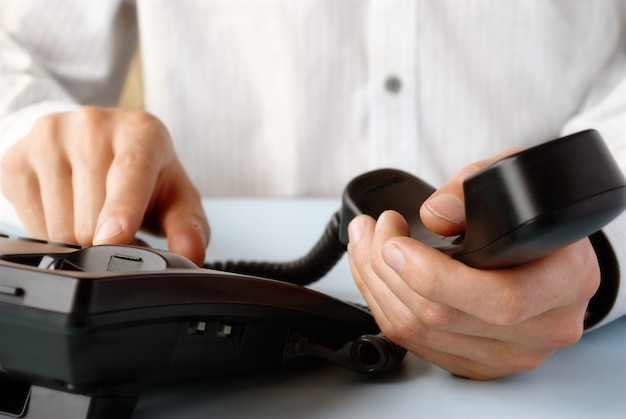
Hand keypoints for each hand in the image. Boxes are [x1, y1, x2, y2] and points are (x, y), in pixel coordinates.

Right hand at [1, 106, 209, 264]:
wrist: (99, 143)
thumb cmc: (145, 174)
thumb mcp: (177, 198)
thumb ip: (189, 228)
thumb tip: (191, 254)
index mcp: (141, 131)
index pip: (129, 173)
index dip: (121, 210)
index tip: (113, 238)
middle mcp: (93, 124)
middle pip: (92, 214)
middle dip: (108, 240)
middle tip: (121, 230)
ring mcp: (50, 137)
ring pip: (59, 224)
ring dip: (80, 239)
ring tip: (97, 219)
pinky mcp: (17, 157)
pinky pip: (29, 223)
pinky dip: (51, 232)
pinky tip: (69, 212)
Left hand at [346, 155, 599, 379]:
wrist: (554, 252)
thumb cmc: (537, 214)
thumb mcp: (516, 178)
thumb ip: (474, 189)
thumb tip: (436, 213)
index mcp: (565, 283)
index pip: (500, 299)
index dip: (432, 274)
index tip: (395, 240)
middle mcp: (543, 329)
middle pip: (442, 317)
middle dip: (386, 267)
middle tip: (372, 229)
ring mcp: (509, 353)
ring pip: (418, 332)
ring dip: (375, 284)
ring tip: (365, 242)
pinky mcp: (479, 362)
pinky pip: (415, 343)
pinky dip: (383, 305)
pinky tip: (375, 273)